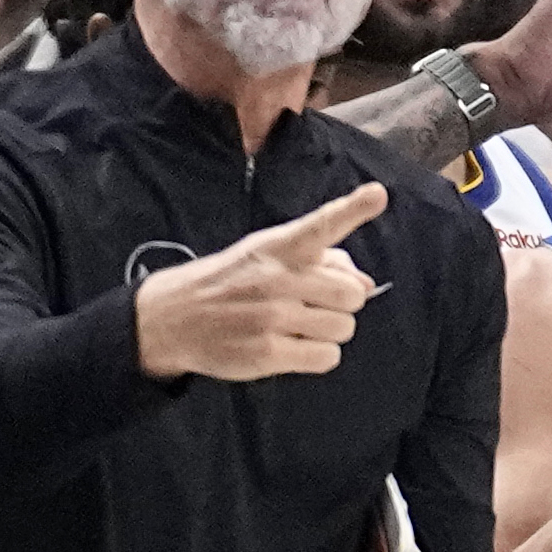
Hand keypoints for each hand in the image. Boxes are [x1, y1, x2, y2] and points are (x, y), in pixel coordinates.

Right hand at [133, 183, 385, 382]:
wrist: (172, 317)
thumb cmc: (232, 281)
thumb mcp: (268, 255)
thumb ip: (321, 261)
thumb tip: (366, 283)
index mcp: (279, 247)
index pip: (322, 225)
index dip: (353, 209)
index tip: (378, 194)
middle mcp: (277, 278)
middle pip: (351, 295)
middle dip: (340, 304)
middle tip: (312, 305)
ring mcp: (271, 316)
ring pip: (344, 328)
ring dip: (329, 331)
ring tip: (298, 326)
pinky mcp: (266, 353)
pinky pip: (327, 357)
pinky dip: (318, 355)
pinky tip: (292, 347)